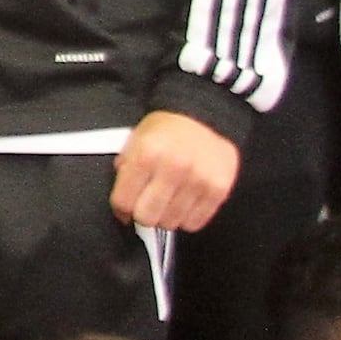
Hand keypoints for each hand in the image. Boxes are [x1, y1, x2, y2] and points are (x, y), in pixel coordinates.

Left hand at [109, 109, 241, 234]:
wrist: (205, 116)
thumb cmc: (166, 130)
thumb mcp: (136, 140)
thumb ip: (125, 170)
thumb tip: (123, 206)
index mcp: (147, 154)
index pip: (123, 201)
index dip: (121, 208)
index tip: (126, 206)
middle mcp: (174, 167)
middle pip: (147, 217)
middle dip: (144, 213)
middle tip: (148, 203)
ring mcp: (199, 180)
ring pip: (170, 223)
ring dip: (166, 216)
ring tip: (169, 199)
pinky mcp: (218, 190)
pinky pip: (194, 223)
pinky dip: (186, 218)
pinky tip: (185, 201)